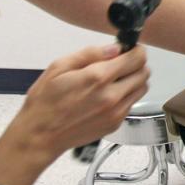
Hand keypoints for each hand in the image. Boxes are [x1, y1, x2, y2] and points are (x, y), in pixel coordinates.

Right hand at [10, 43, 150, 165]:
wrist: (40, 136)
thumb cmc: (45, 103)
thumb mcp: (59, 67)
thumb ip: (90, 54)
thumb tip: (113, 48)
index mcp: (98, 78)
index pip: (136, 58)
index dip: (136, 50)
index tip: (130, 49)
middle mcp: (111, 96)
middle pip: (144, 73)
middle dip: (136, 64)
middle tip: (122, 63)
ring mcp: (116, 112)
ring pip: (142, 88)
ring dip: (134, 80)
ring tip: (116, 79)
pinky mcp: (115, 124)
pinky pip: (132, 103)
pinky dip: (127, 95)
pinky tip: (109, 95)